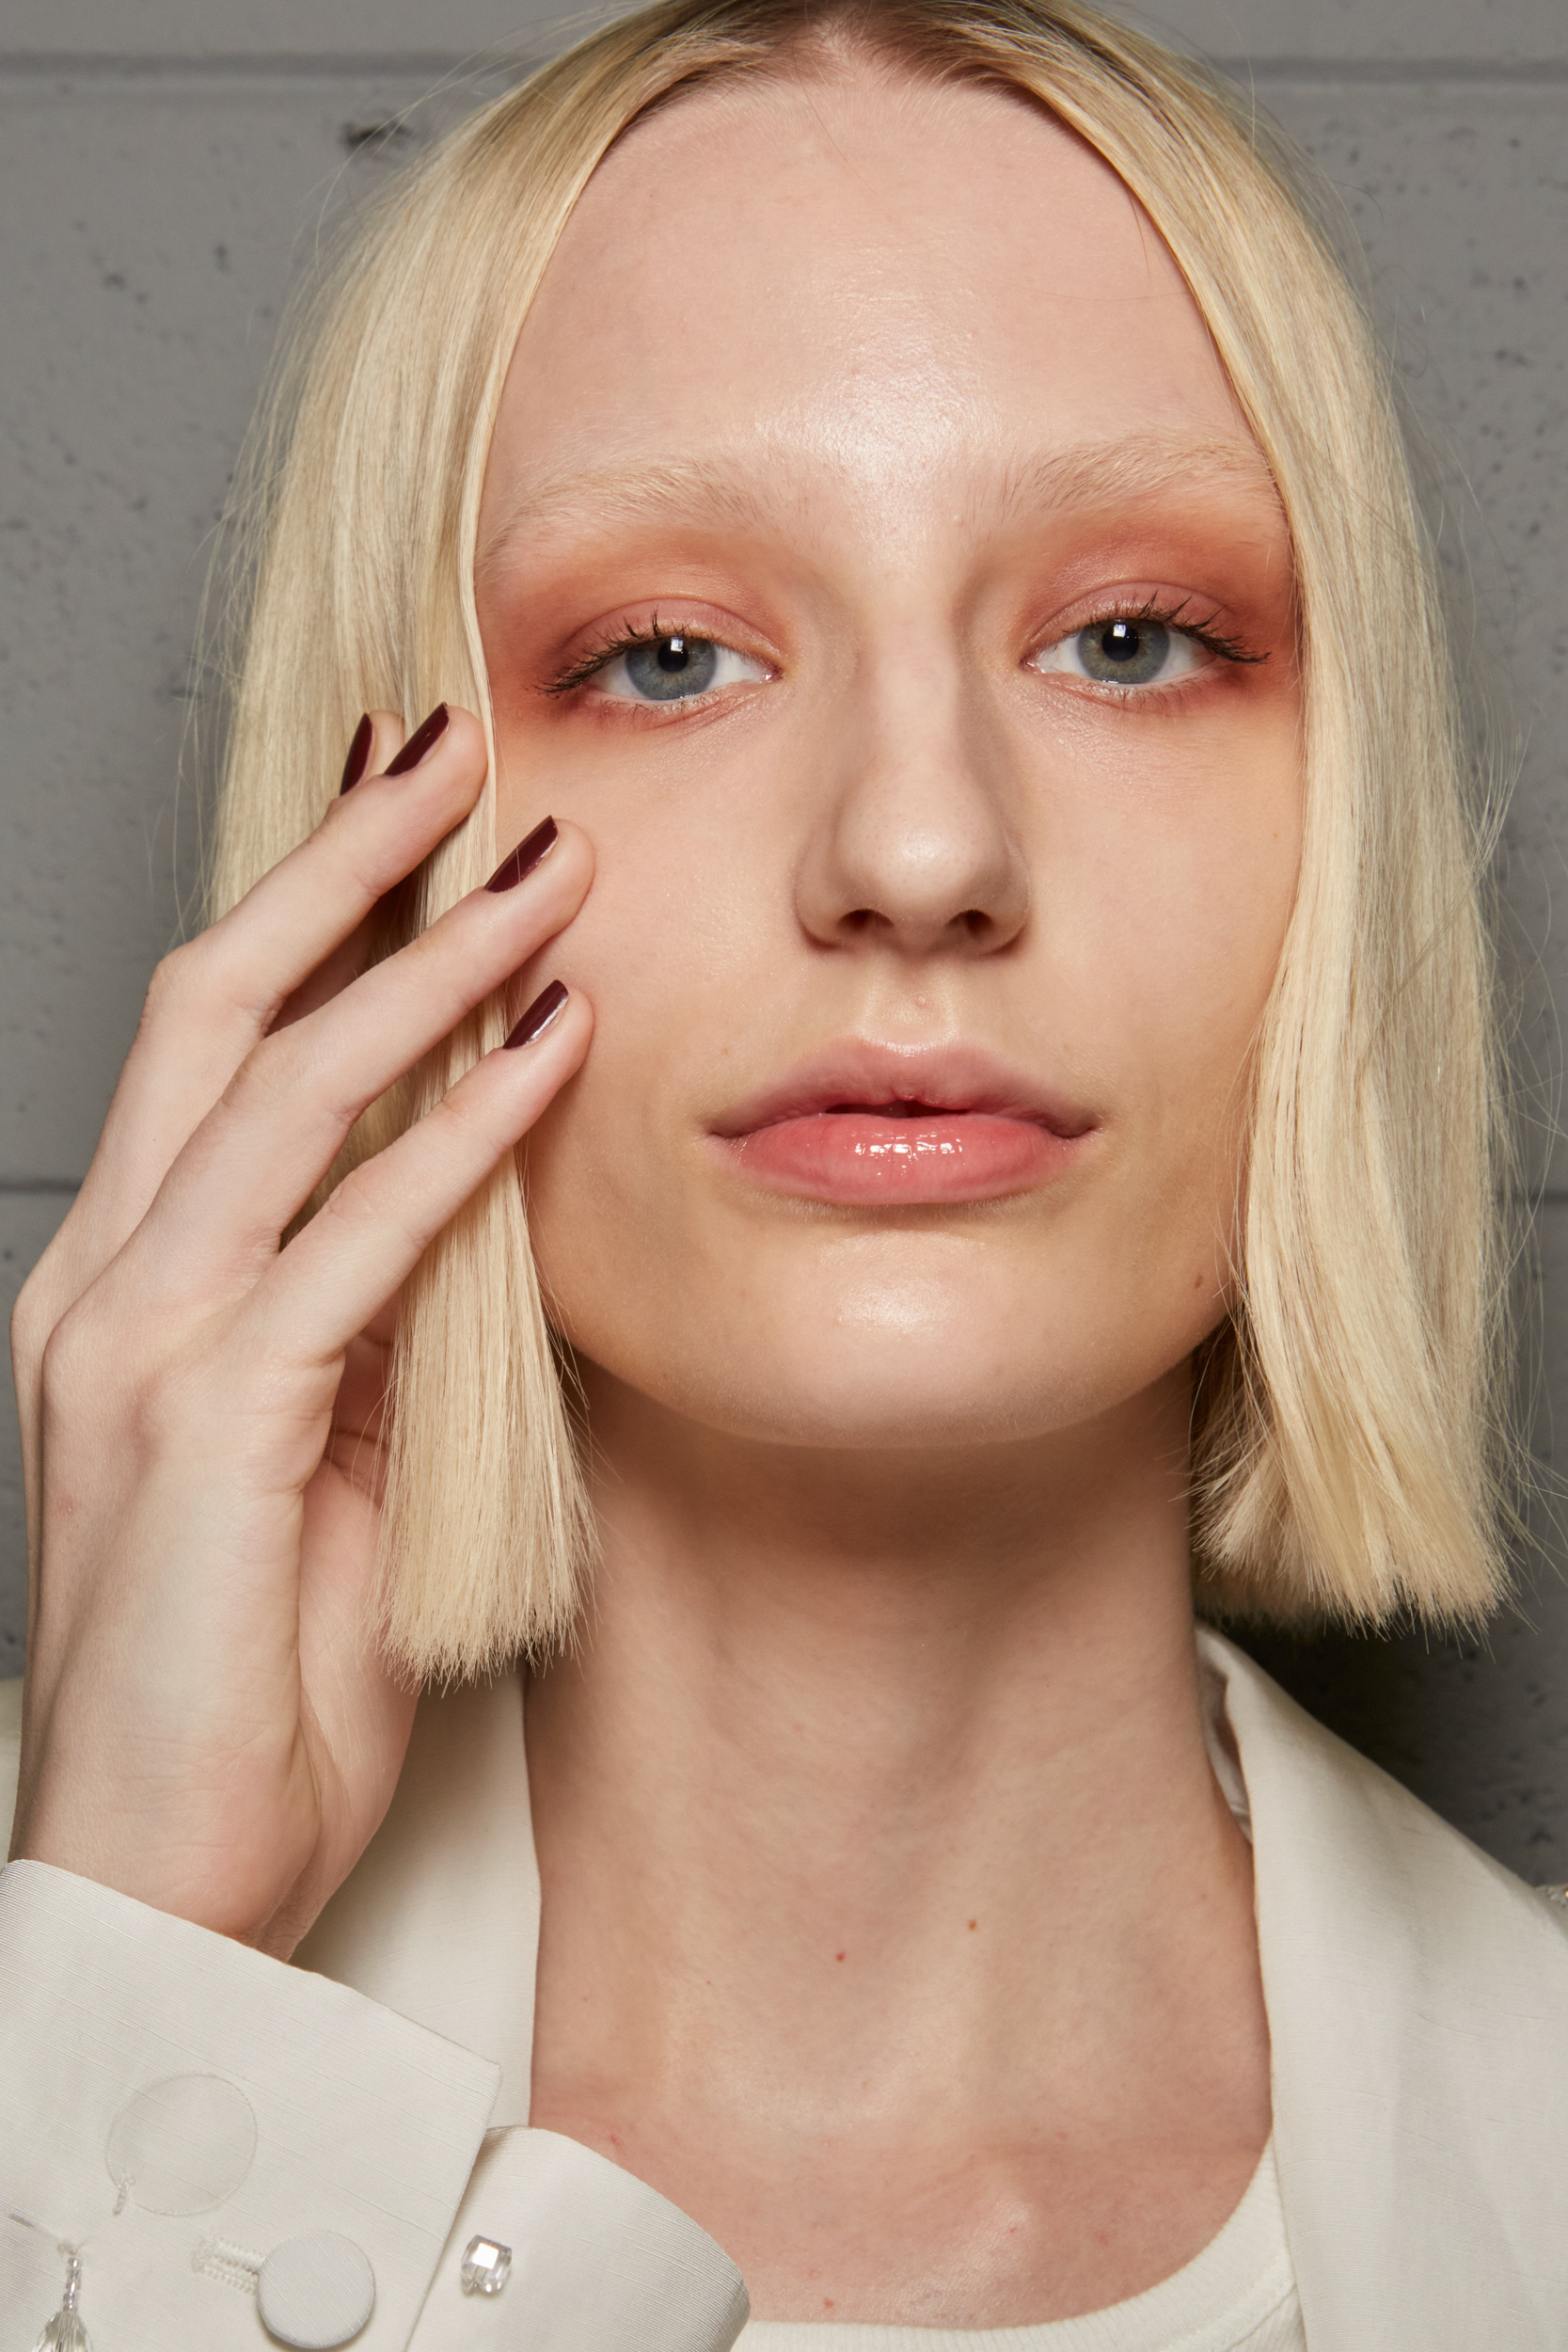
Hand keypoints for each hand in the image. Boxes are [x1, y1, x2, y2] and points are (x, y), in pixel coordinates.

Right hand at [7, 706, 592, 1956]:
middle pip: (219, 1009)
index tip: (415, 808)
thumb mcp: (325, 1457)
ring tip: (542, 867)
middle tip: (457, 747)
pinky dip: (458, 1133)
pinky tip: (550, 1052)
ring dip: (423, 965)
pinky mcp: (203, 1422)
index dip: (310, 909)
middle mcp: (111, 1282)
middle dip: (340, 865)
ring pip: (280, 1091)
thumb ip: (372, 1319)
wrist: (168, 1869)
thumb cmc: (247, 1672)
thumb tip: (466, 1197)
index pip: (216, 1044)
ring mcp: (142, 1344)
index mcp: (135, 1284)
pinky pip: (355, 1239)